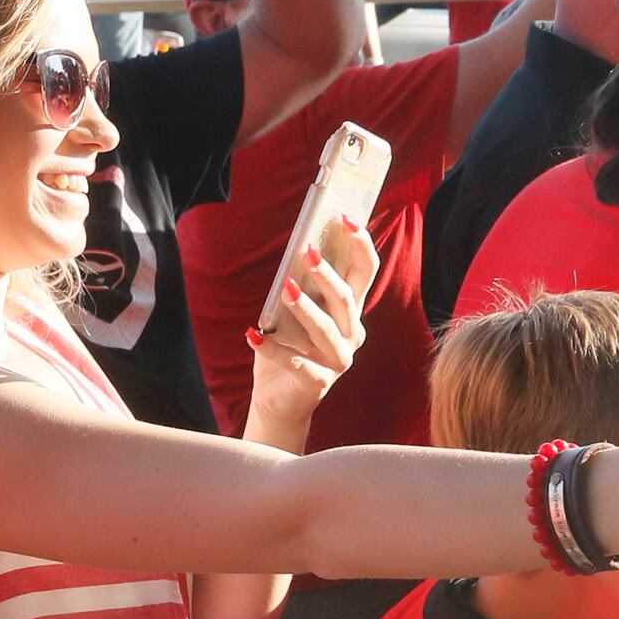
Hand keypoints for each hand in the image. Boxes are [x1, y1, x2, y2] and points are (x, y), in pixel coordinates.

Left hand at [244, 217, 372, 445]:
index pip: (365, 273)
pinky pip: (296, 362)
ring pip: (327, 330)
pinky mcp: (317, 382)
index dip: (361, 244)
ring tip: (286, 289)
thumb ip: (300, 286)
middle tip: (310, 252)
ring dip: (306, 308)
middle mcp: (352, 335)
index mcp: (350, 312)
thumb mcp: (293, 313)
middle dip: (330, 275)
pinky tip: (252, 335)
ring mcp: (338, 361)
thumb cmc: (288, 348)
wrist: (280, 400)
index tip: (346, 218)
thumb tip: (296, 250)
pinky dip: (273, 349)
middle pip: (348, 300)